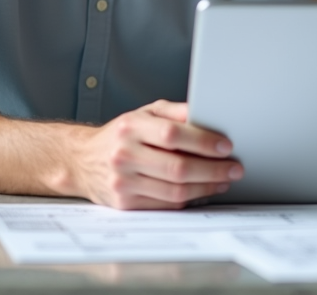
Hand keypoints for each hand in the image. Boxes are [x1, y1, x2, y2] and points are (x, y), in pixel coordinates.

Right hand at [72, 100, 242, 209]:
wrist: (82, 161)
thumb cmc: (121, 134)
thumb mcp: (144, 112)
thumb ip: (175, 112)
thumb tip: (208, 113)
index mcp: (131, 127)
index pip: (172, 134)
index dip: (203, 141)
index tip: (226, 146)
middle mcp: (124, 155)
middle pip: (177, 167)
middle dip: (213, 169)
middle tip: (234, 168)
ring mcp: (123, 182)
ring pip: (174, 190)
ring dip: (206, 187)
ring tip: (224, 180)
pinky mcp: (125, 203)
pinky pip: (166, 204)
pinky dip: (189, 198)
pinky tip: (203, 190)